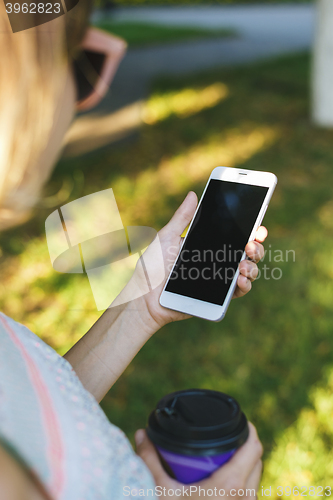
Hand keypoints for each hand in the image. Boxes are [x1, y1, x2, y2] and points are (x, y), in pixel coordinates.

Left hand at [134, 191, 267, 331]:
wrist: (145, 297)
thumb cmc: (152, 267)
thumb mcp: (167, 237)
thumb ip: (182, 217)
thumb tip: (193, 194)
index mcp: (207, 244)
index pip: (235, 234)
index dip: (251, 230)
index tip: (258, 225)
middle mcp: (216, 260)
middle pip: (247, 252)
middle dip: (256, 246)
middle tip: (251, 243)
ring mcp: (219, 278)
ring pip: (248, 270)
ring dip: (253, 265)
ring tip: (243, 264)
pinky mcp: (217, 297)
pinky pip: (238, 291)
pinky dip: (245, 285)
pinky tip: (241, 279)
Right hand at [135, 423, 262, 499]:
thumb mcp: (159, 490)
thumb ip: (149, 458)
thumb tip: (141, 432)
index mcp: (231, 485)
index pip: (254, 448)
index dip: (250, 429)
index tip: (240, 419)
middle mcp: (245, 497)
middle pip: (257, 459)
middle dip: (246, 443)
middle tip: (229, 433)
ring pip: (255, 477)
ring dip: (245, 462)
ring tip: (226, 452)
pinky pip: (249, 491)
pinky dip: (242, 479)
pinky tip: (224, 477)